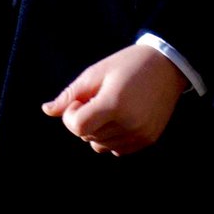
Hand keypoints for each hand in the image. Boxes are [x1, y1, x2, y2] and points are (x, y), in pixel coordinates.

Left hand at [42, 44, 185, 155]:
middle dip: (83, 119)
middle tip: (98, 97)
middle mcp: (129, 124)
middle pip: (86, 136)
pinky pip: (116, 149)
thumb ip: (71, 94)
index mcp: (114, 104)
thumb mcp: (97, 71)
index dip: (71, 114)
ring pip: (99, 145)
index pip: (77, 126)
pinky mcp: (147, 140)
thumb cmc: (128, 63)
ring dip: (97, 129)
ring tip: (110, 106)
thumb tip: (46, 110)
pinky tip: (120, 117)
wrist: (168, 65)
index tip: (81, 99)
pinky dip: (111, 137)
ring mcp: (140, 135)